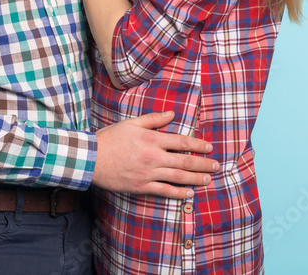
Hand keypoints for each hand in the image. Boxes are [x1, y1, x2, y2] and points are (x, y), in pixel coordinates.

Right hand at [92, 111, 218, 199]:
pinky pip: (164, 191)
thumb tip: (172, 114)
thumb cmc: (110, 138)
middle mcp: (153, 156)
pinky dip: (178, 193)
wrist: (91, 158)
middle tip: (216, 166)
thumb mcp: (131, 123)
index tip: (209, 148)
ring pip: (178, 177)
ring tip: (208, 179)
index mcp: (152, 138)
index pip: (181, 141)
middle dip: (203, 164)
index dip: (198, 145)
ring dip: (195, 178)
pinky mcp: (141, 186)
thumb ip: (153, 119)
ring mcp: (148, 173)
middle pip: (184, 160)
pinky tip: (189, 194)